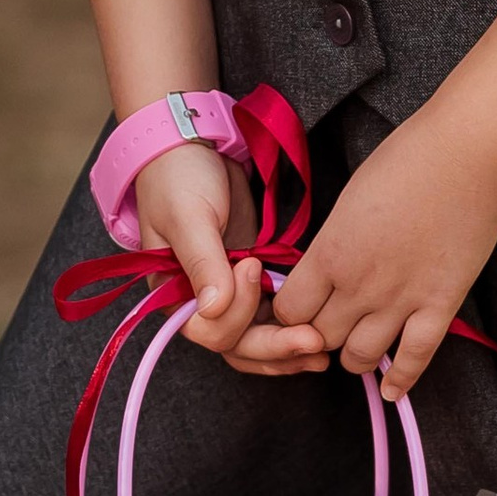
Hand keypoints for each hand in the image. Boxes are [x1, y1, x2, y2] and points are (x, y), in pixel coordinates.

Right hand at [130, 143, 327, 377]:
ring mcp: (229, 294)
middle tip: (313, 339)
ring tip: (322, 351)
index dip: (237, 313)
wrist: (194, 144)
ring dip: (288, 349)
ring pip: (257, 340)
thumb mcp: (187, 217)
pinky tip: (318, 333)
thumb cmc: (179, 177)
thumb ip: (202, 263)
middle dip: (275, 346)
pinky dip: (292, 329)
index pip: (209, 329)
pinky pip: (272, 318)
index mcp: (174, 294)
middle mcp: (200, 303)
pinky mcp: (253, 281)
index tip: (253, 267)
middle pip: (238, 344)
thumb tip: (214, 309)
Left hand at [273, 115, 496, 395]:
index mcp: (329, 253)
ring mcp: (400, 300)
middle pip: (318, 337)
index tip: (297, 308)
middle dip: (317, 335)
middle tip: (327, 326)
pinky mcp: (440, 306)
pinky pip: (414, 359)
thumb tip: (326, 265)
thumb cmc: (406, 161)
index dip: (289, 314)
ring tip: (357, 348)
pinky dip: (400, 380)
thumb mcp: (348, 199)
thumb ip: (334, 241)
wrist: (466, 156)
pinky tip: (391, 391)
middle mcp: (357, 285)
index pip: (289, 310)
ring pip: (358, 357)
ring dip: (353, 357)